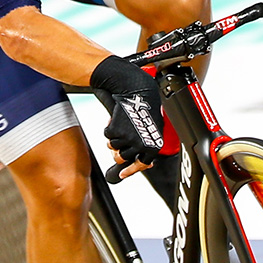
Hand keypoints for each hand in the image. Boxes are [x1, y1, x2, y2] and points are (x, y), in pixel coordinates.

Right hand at [90, 55, 163, 177]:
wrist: (135, 89)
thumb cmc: (145, 105)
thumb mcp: (151, 127)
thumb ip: (148, 144)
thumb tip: (144, 163)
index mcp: (154, 144)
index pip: (142, 164)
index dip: (131, 169)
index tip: (121, 173)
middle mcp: (142, 144)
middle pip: (123, 157)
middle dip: (120, 149)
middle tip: (121, 138)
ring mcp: (128, 139)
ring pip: (114, 148)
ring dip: (115, 137)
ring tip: (121, 124)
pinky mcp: (116, 131)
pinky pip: (108, 137)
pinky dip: (110, 128)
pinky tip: (117, 119)